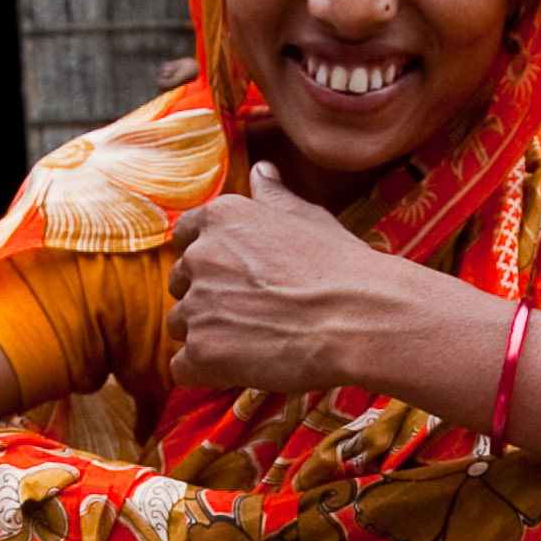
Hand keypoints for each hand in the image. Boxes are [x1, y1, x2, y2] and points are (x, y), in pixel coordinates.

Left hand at [170, 164, 454, 400]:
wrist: (360, 317)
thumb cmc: (342, 268)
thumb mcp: (308, 217)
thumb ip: (274, 196)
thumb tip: (262, 168)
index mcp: (220, 218)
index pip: (184, 238)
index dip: (207, 263)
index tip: (235, 279)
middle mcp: (200, 256)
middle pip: (181, 285)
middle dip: (207, 300)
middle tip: (254, 313)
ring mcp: (198, 305)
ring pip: (181, 326)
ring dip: (208, 337)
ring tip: (255, 342)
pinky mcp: (202, 351)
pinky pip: (182, 367)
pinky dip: (206, 372)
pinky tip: (242, 368)